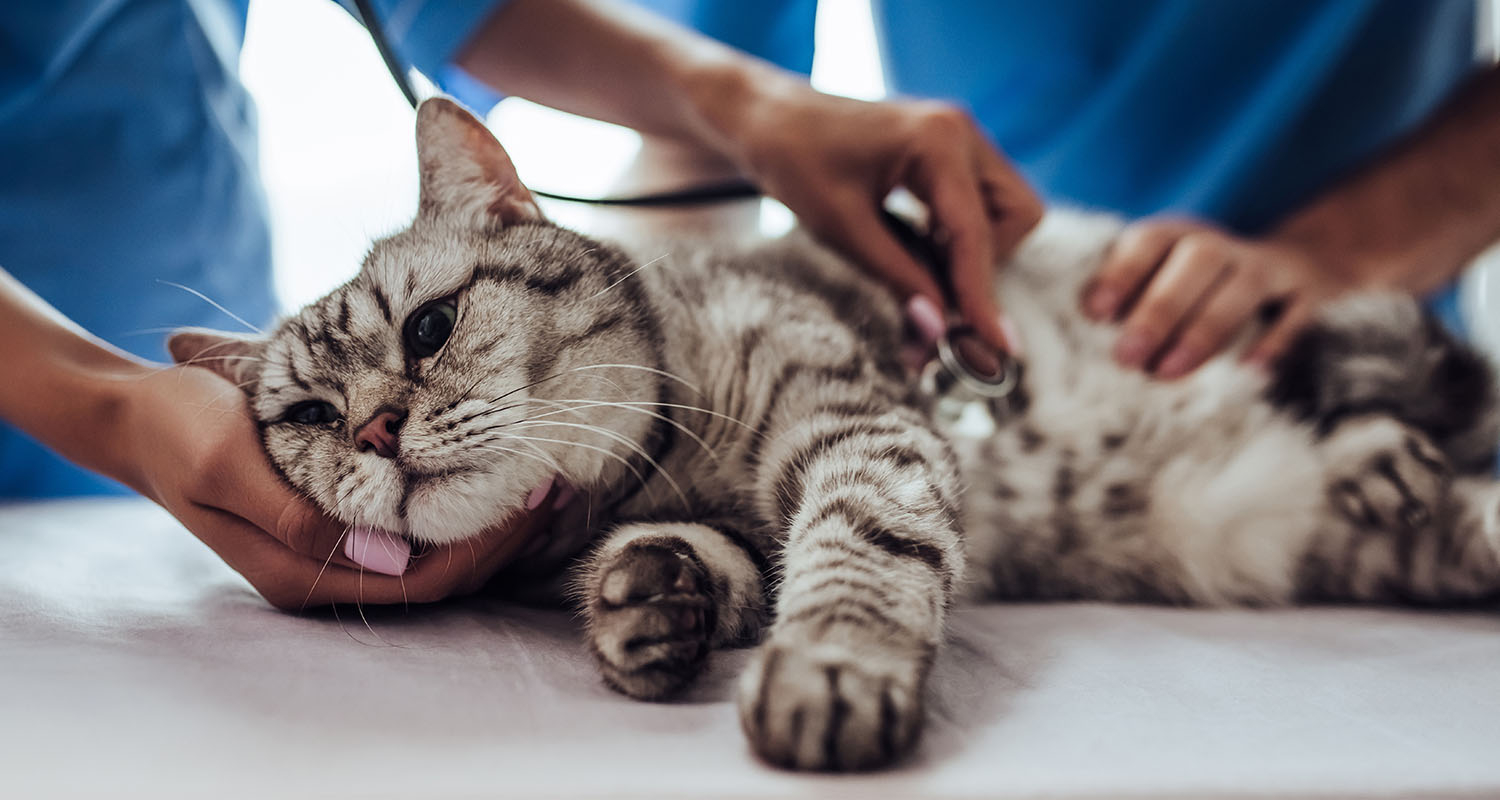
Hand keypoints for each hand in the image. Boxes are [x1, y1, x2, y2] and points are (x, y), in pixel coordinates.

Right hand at [119, 365, 545, 610]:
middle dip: (505, 538)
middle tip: (558, 483)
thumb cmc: (181, 428)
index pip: (422, 579)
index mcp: (300, 570)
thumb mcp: (229, 463)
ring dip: (494, 523)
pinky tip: (498, 467)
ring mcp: (338, 549)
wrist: (138, 415)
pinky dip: (464, 504)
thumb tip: (389, 555)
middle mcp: (327, 572)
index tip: (532, 492)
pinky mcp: (343, 519)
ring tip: (546, 477)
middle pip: (443, 576)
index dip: (484, 545)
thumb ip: (300, 516)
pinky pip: (421, 529)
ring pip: (439, 557)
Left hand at [728, 87, 1041, 352]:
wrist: (769, 119)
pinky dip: (960, 237)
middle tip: (938, 291)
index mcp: (938, 140)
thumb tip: (939, 330)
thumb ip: (897, 277)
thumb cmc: (795, 161)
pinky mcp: (949, 152)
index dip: (983, 295)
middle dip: (987, 262)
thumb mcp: (841, 227)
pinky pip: (981, 203)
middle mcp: (961, 131)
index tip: (996, 346)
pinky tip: (918, 252)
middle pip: (1019, 215)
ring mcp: (959, 137)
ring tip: (922, 272)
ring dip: (976, 251)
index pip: (976, 234)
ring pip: (1007, 211)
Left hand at [1083, 219, 1350, 378]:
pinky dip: (1274, 340)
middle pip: (1195, 262)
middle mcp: (1222, 245)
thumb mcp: (1165, 279)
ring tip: (1169, 372)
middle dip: (1159, 310)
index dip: (1121, 272)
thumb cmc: (1202, 287)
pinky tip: (1248, 370)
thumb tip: (1077, 333)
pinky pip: (1295, 313)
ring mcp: (1268, 266)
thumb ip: (1128, 299)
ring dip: (1204, 330)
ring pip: (1241, 286)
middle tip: (1127, 357)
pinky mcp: (1308, 293)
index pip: (1149, 241)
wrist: (1300, 264)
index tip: (1094, 313)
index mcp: (1179, 236)